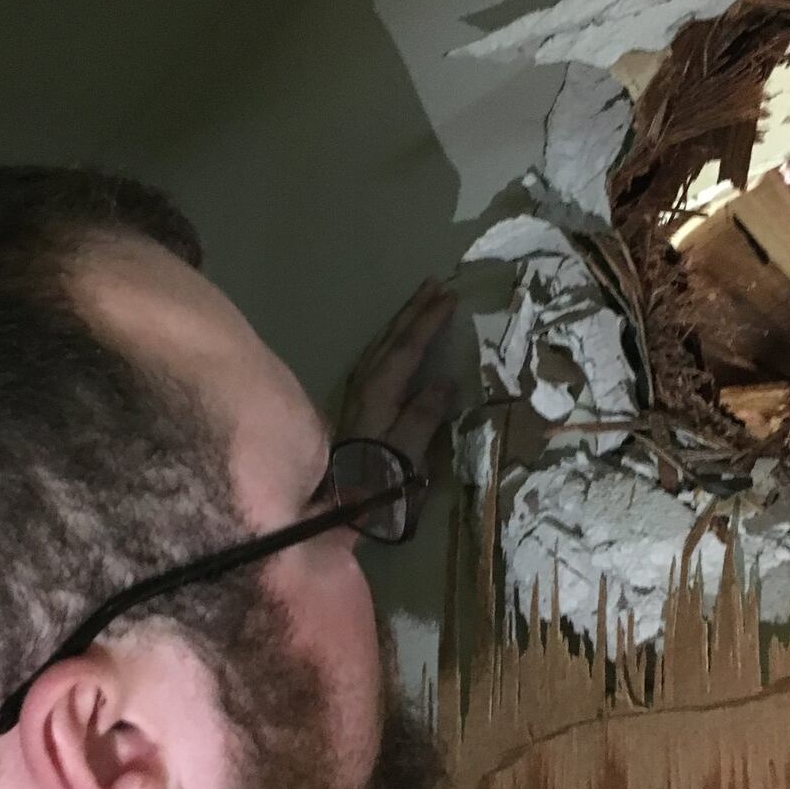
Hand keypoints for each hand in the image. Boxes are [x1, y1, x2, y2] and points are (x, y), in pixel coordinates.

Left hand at [337, 278, 458, 473]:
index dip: (429, 321)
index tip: (450, 296)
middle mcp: (366, 384)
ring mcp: (359, 392)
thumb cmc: (377, 480)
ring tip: (420, 302)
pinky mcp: (358, 403)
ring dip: (401, 320)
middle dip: (414, 309)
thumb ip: (424, 416)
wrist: (339, 505)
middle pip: (391, 338)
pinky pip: (378, 356)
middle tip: (435, 283)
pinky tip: (397, 339)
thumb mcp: (407, 452)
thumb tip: (446, 381)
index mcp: (381, 392)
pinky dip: (391, 339)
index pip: (408, 347)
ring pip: (381, 344)